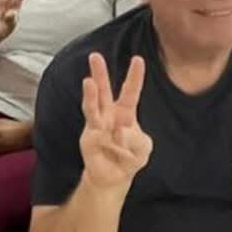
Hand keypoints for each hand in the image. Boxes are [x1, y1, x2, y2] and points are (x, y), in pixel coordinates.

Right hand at [78, 54, 151, 190]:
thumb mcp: (144, 148)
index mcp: (126, 112)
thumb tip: (121, 133)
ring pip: (93, 105)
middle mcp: (109, 114)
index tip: (138, 59)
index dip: (134, 76)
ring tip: (88, 81)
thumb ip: (138, 141)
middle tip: (95, 56)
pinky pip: (96, 132)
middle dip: (100, 74)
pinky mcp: (89, 137)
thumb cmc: (130, 156)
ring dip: (90, 93)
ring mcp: (97, 124)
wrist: (114, 176)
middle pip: (104, 90)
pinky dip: (104, 132)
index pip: (131, 91)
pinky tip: (108, 129)